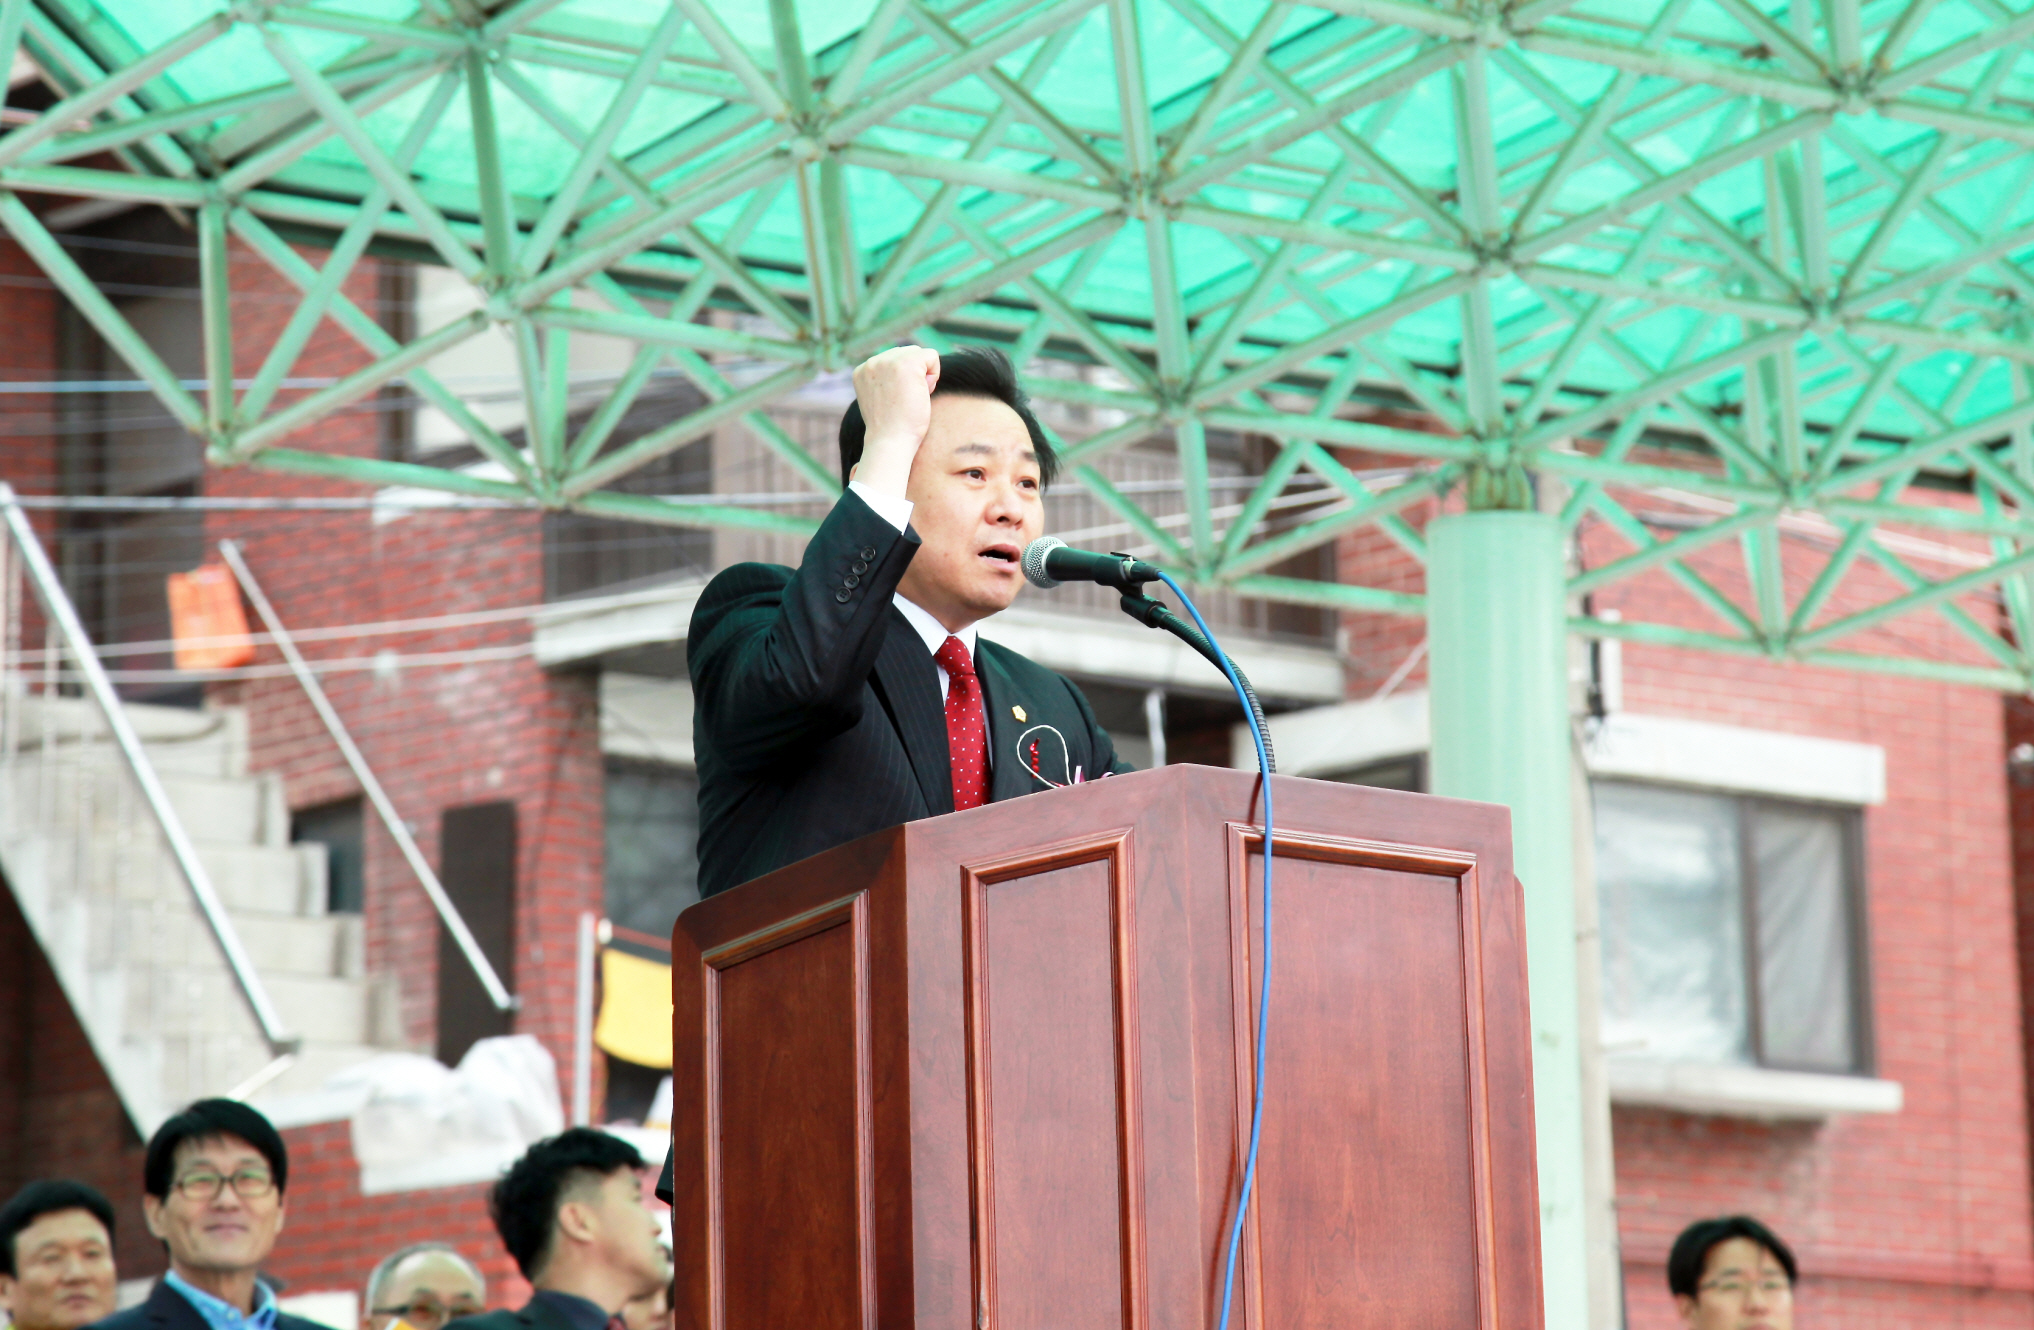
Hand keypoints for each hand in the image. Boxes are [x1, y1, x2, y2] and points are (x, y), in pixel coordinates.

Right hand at [850, 345, 939, 495]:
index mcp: (862, 371)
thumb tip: (908, 373)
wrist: (891, 441)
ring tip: (913, 397)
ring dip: (924, 375)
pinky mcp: (906, 362)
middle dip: (915, 375)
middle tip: (907, 401)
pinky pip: (932, 356)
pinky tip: (923, 392)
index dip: (903, 381)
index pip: (893, 361)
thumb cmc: (892, 429)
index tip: (897, 401)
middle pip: (907, 353)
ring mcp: (887, 360)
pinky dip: (934, 373)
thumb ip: (888, 382)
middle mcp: (871, 362)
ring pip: (919, 354)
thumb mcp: (882, 399)